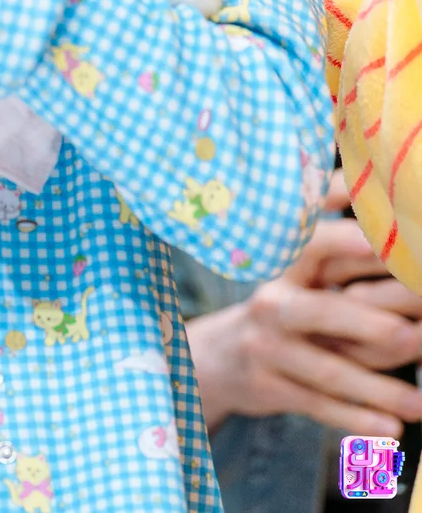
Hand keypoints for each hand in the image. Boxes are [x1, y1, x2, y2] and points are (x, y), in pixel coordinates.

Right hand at [188, 215, 421, 436]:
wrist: (216, 357)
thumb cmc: (278, 303)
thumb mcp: (295, 265)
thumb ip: (330, 232)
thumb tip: (368, 190)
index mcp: (286, 264)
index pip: (316, 248)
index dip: (345, 243)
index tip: (375, 243)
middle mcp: (275, 302)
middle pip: (327, 313)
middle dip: (374, 325)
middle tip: (417, 335)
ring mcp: (270, 348)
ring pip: (330, 371)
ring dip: (379, 389)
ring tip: (418, 402)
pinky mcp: (271, 388)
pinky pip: (319, 407)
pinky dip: (356, 421)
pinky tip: (390, 429)